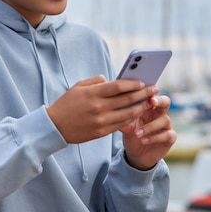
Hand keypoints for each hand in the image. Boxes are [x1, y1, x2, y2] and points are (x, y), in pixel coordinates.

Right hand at [46, 75, 160, 143]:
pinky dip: (131, 118)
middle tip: (154, 89)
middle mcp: (99, 107)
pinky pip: (121, 124)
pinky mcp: (102, 132)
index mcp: (93, 94)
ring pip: (128, 113)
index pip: (119, 86)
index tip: (143, 81)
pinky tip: (138, 113)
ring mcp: (101, 121)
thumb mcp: (78, 87)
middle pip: (127, 99)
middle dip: (143, 93)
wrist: (55, 127)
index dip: (133, 83)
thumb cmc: (67, 104)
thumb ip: (95, 81)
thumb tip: (110, 79)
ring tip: (149, 102)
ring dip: (141, 107)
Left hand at [121, 95, 176, 169]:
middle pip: (165, 101)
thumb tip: (116, 114)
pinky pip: (168, 135)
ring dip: (150, 126)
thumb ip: (124, 121)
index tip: (143, 90)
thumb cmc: (132, 136)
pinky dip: (155, 137)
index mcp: (148, 108)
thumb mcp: (126, 129)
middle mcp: (159, 114)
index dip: (149, 93)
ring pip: (165, 119)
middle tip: (151, 102)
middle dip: (160, 100)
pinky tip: (144, 140)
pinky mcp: (170, 138)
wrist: (136, 156)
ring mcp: (166, 126)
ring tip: (137, 133)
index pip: (152, 96)